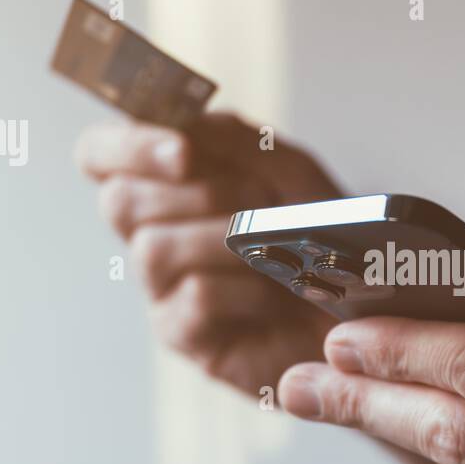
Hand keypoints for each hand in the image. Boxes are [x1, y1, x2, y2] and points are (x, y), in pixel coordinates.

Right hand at [75, 113, 339, 393]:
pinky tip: (273, 294)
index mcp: (166, 186)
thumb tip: (184, 128)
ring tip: (278, 247)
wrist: (364, 307)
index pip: (100, 155)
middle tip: (258, 199)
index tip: (184, 152)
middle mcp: (153, 233)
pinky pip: (195, 298)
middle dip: (194, 192)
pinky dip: (242, 287)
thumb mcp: (290, 173)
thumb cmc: (322, 238)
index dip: (127, 146)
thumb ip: (237, 142)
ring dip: (224, 238)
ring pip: (153, 248)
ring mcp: (162, 287)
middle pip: (118, 201)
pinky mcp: (184, 334)